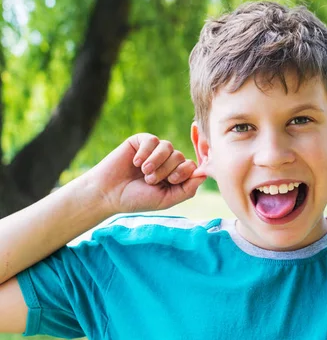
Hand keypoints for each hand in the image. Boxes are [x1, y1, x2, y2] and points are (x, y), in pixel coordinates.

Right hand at [82, 133, 205, 213]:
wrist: (108, 193)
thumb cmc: (137, 199)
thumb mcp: (166, 199)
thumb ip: (187, 189)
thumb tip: (204, 174)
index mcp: (175, 175)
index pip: (192, 166)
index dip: (184, 172)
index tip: (172, 180)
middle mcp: (168, 161)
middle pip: (181, 156)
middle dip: (167, 170)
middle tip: (150, 180)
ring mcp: (155, 150)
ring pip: (168, 147)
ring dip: (156, 162)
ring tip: (144, 173)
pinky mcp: (141, 142)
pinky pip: (152, 140)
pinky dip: (145, 153)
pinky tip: (135, 162)